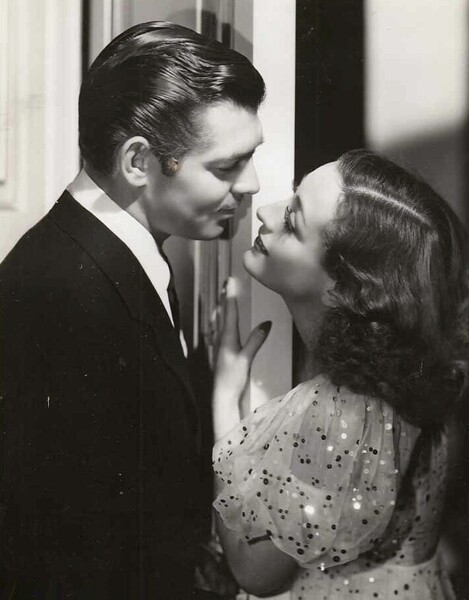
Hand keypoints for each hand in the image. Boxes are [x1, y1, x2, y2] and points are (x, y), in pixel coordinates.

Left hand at [212, 278, 270, 440]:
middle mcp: (221, 339)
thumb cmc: (233, 379)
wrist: (222, 397)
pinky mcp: (221, 353)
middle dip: (225, 296)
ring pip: (219, 321)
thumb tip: (267, 323)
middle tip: (226, 282)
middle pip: (222, 313)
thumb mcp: (246, 359)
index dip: (231, 295)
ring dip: (221, 307)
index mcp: (227, 338)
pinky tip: (220, 323)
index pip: (230, 312)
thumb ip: (256, 340)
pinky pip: (219, 331)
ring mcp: (219, 346)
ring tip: (222, 296)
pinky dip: (220, 321)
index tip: (231, 280)